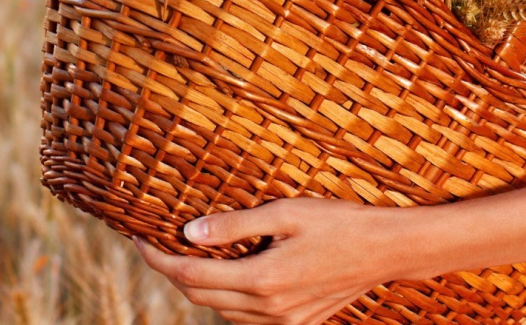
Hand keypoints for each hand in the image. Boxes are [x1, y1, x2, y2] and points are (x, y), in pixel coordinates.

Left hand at [133, 198, 405, 324]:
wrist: (387, 250)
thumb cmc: (338, 222)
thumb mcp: (285, 212)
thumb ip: (234, 226)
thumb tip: (189, 234)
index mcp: (262, 279)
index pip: (190, 277)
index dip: (158, 259)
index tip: (138, 238)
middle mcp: (269, 308)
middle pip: (200, 298)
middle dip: (171, 272)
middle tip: (155, 243)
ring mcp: (284, 320)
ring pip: (222, 312)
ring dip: (199, 287)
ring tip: (188, 255)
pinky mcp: (297, 323)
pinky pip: (247, 317)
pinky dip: (228, 298)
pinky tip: (228, 273)